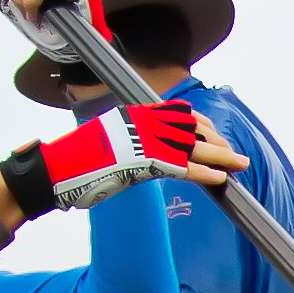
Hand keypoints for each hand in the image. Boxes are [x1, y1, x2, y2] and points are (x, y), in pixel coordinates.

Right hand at [0, 102, 230, 218]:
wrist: (54, 169)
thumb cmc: (76, 160)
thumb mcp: (108, 138)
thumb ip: (132, 139)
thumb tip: (151, 152)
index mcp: (136, 113)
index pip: (179, 113)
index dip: (202, 126)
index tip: (215, 135)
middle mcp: (142, 122)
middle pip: (192, 128)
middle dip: (217, 142)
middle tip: (236, 155)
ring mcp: (143, 141)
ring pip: (193, 147)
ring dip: (220, 158)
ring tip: (239, 166)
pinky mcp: (142, 162)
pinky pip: (181, 168)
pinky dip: (203, 173)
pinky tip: (219, 179)